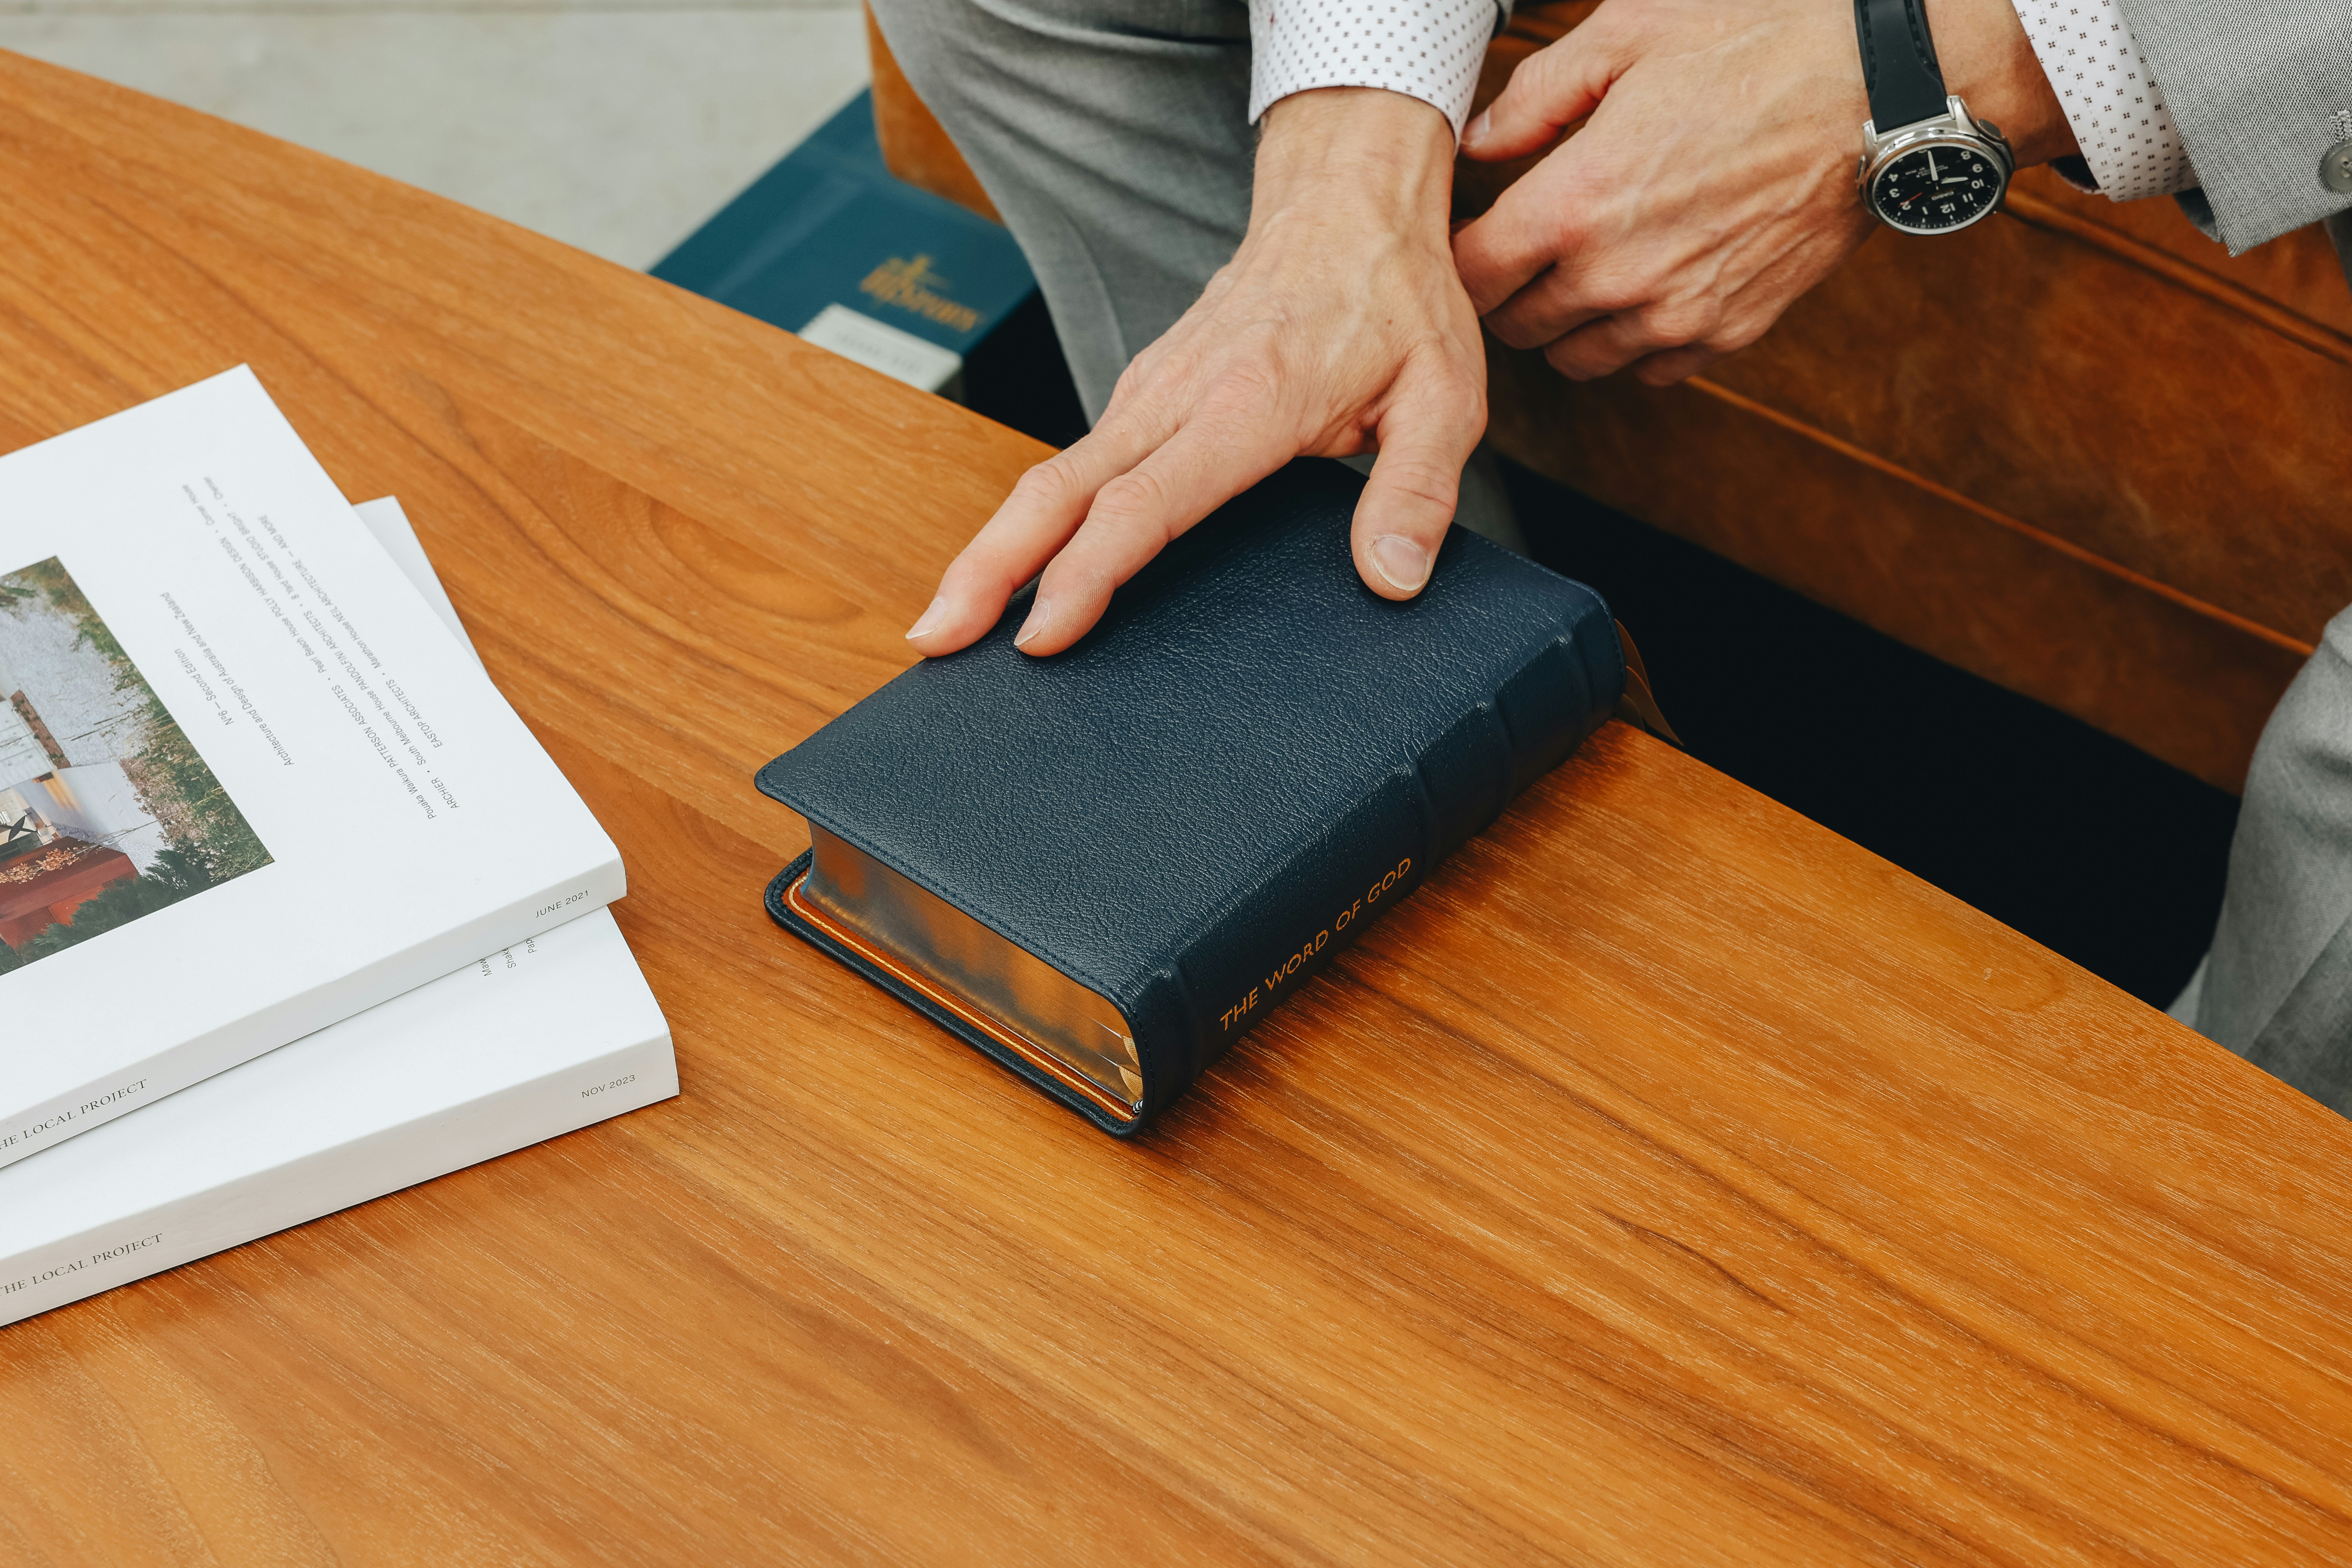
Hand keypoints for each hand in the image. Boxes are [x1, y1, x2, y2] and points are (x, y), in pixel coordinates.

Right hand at [905, 86, 1483, 657]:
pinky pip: (1076, 464)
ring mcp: (1151, 390)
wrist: (1350, 202)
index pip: (1144, 501)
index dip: (1086, 572)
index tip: (1040, 633)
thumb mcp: (1446, 395)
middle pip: (1058, 490)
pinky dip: (1033, 521)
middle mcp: (1178, 394)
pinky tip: (1015, 573)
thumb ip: (1419, 491)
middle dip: (987, 568)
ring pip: (1051, 477)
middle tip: (933, 640)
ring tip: (946, 624)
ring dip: (993, 549)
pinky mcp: (1145, 393)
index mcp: (1248, 402)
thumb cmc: (1396, 300)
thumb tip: (1391, 579)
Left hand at [1452, 0, 2072, 386]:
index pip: (1473, 274)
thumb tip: (1480, 140)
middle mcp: (1616, 275)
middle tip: (1528, 253)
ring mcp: (1675, 313)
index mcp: (1575, 204)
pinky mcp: (1728, 331)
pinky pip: (1650, 369)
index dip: (1462, 255)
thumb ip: (1535, 96)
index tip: (1476, 234)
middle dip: (1509, 293)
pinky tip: (1647, 292)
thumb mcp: (1625, 33)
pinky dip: (1636, 343)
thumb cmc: (1756, 47)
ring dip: (1568, 325)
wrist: (1873, 91)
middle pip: (1516, 327)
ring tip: (1584, 275)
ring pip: (1577, 360)